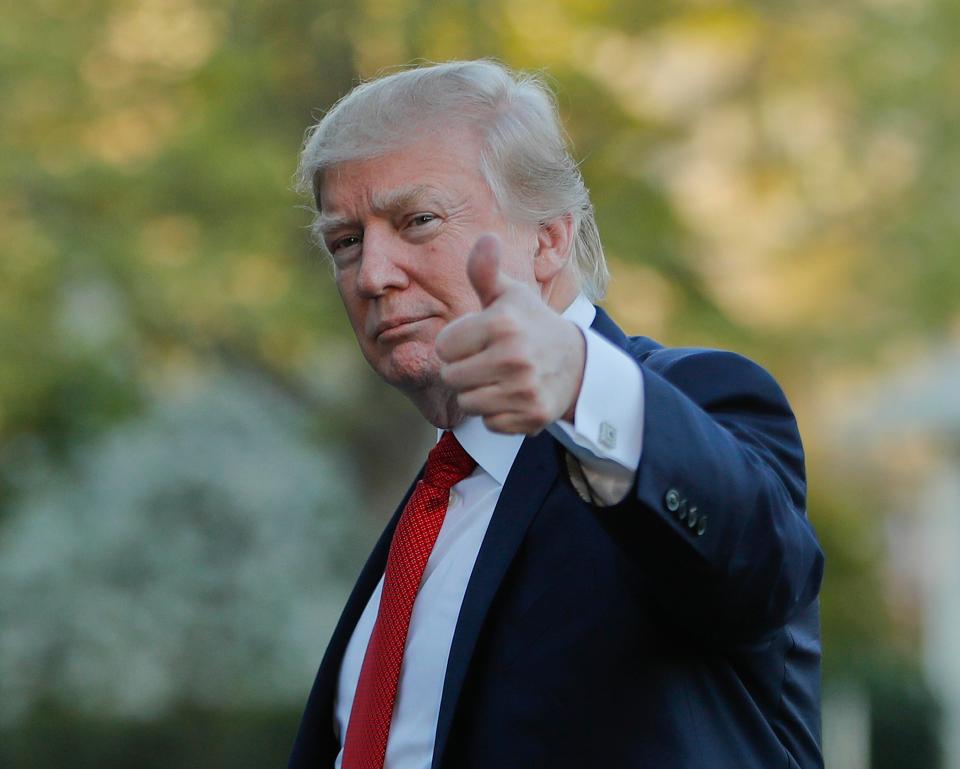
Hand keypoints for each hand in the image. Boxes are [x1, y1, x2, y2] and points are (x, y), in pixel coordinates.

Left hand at [435, 233, 585, 433]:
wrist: (577, 363)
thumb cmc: (532, 324)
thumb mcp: (510, 294)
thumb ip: (485, 271)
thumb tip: (485, 237)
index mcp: (502, 323)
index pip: (443, 347)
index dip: (455, 344)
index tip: (477, 340)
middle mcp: (513, 357)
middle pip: (451, 378)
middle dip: (464, 371)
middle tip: (488, 361)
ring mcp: (524, 388)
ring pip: (467, 403)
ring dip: (478, 393)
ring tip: (500, 378)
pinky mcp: (532, 415)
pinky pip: (489, 423)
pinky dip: (498, 414)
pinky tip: (513, 396)